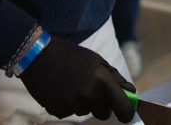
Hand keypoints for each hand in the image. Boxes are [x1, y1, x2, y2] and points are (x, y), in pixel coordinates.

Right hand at [19, 35, 135, 120]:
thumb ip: (115, 78)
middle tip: (92, 90)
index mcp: (102, 81)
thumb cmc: (71, 56)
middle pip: (104, 114)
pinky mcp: (58, 111)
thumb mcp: (97, 61)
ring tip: (73, 85)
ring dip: (83, 103)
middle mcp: (89, 96)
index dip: (127, 112)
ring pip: (86, 112)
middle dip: (101, 105)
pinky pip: (70, 113)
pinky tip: (62, 90)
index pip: (123, 107)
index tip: (126, 113)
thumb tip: (131, 92)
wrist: (38, 56)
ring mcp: (73, 105)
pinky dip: (68, 105)